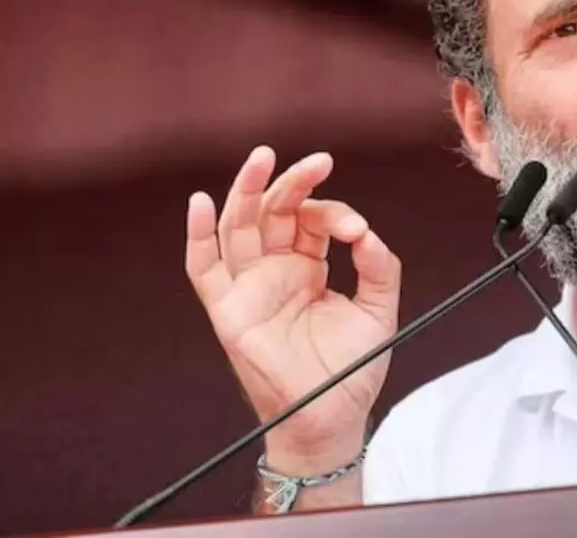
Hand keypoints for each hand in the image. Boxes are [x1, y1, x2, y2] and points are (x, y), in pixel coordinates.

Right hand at [185, 147, 400, 471]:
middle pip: (274, 212)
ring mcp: (249, 288)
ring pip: (238, 227)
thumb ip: (380, 268)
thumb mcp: (380, 311)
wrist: (332, 418)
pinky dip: (197, 235)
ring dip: (247, 190)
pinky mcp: (227, 311)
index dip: (335, 214)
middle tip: (320, 161)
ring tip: (262, 158)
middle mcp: (275, 271)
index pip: (313, 221)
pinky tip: (198, 202)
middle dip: (293, 183)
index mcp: (309, 266)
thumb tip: (366, 233)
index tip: (358, 230)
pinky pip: (203, 269)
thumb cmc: (352, 369)